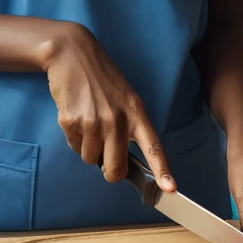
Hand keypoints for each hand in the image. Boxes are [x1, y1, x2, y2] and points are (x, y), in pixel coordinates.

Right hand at [41, 21, 175, 191]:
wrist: (73, 53)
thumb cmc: (102, 77)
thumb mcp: (125, 97)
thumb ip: (128, 125)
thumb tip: (121, 159)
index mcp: (136, 112)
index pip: (153, 146)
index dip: (162, 170)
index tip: (170, 189)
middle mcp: (117, 119)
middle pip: (115, 168)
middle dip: (108, 171)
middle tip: (104, 159)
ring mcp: (94, 121)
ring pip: (90, 159)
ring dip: (87, 147)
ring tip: (88, 119)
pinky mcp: (71, 120)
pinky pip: (73, 145)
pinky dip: (73, 135)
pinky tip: (75, 113)